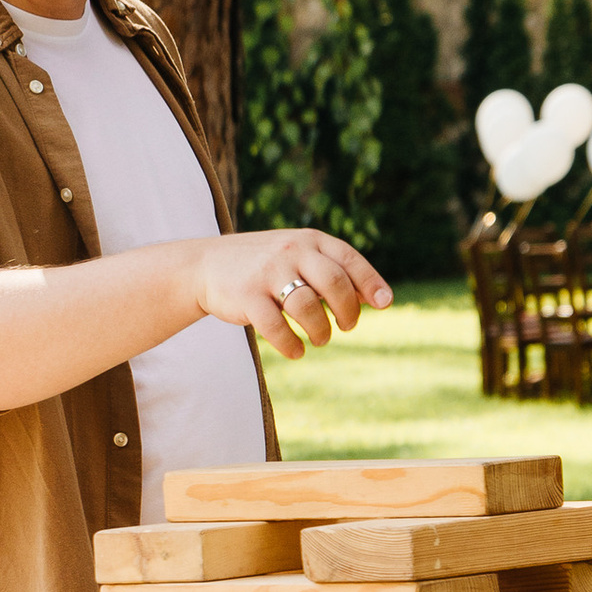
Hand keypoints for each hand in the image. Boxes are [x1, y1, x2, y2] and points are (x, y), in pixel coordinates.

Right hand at [194, 228, 390, 359]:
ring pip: (307, 307)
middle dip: (347, 311)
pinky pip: (276, 327)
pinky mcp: (247, 297)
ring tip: (320, 339)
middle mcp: (291, 251)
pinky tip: (295, 351)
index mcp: (309, 240)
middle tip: (346, 326)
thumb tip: (375, 297)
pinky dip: (291, 345)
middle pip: (334, 284)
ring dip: (320, 331)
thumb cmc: (264, 266)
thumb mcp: (298, 256)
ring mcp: (268, 272)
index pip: (349, 259)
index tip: (384, 303)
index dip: (370, 282)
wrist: (207, 265)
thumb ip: (332, 271)